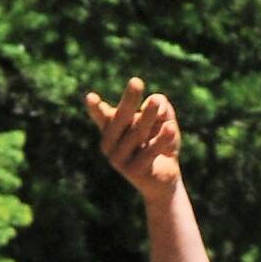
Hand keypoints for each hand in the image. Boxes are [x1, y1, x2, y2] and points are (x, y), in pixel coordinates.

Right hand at [85, 78, 181, 201]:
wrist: (164, 180)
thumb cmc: (160, 143)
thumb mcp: (163, 120)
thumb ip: (160, 107)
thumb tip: (158, 100)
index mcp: (111, 129)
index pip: (102, 117)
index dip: (95, 109)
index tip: (90, 97)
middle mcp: (110, 145)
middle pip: (120, 119)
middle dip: (128, 100)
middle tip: (136, 81)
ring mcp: (119, 160)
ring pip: (136, 133)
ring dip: (148, 116)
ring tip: (156, 100)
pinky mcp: (133, 172)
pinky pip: (148, 152)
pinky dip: (161, 140)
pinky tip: (170, 127)